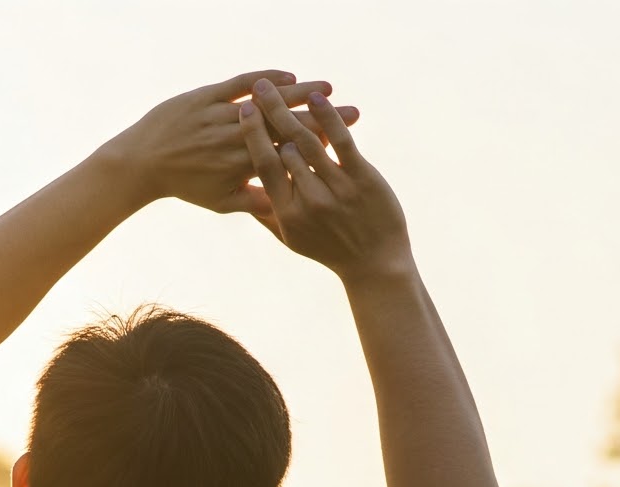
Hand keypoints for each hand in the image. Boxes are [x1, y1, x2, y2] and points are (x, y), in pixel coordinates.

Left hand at [102, 71, 361, 215]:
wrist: (143, 161)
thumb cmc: (186, 186)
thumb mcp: (221, 202)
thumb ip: (255, 203)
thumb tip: (286, 209)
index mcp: (242, 167)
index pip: (290, 153)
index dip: (320, 146)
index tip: (345, 141)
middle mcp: (234, 139)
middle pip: (287, 125)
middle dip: (324, 117)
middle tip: (355, 110)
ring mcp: (220, 115)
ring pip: (267, 102)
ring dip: (301, 93)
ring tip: (329, 89)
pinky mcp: (207, 96)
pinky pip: (240, 83)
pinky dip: (266, 79)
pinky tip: (290, 77)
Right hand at [238, 83, 411, 280]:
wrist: (375, 263)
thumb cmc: (330, 251)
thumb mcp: (294, 241)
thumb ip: (268, 217)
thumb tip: (244, 198)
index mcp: (289, 214)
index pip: (266, 168)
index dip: (254, 138)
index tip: (244, 113)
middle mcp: (309, 201)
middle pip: (284, 149)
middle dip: (270, 117)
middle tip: (258, 90)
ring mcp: (336, 189)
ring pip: (308, 142)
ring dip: (289, 111)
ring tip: (275, 88)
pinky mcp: (361, 177)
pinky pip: (340, 140)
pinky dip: (328, 117)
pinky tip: (316, 97)